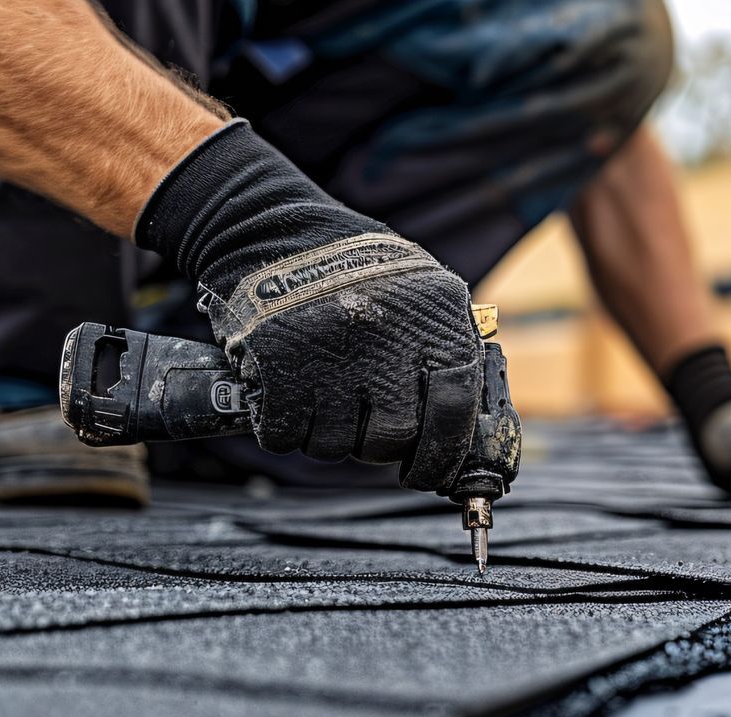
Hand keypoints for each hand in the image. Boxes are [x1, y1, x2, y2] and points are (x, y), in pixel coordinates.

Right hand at [138, 121, 481, 491]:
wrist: (268, 229)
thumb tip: (462, 431)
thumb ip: (444, 350)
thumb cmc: (352, 268)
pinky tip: (286, 396)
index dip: (441, 454)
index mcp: (433, 316)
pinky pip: (284, 435)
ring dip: (325, 435)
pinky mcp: (276, 364)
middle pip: (391, 437)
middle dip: (376, 446)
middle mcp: (385, 335)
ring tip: (320, 395)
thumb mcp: (420, 291)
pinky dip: (283, 427)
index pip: (455, 408)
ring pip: (333, 445)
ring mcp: (329, 351)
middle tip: (362, 427)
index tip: (429, 473)